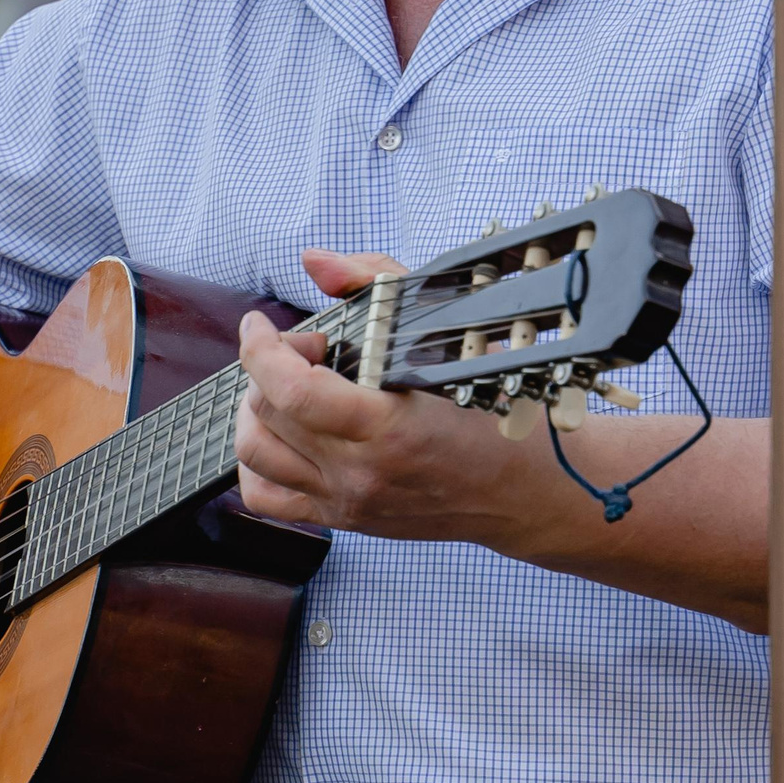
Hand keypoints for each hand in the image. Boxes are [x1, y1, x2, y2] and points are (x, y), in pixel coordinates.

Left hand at [233, 247, 533, 540]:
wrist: (528, 490)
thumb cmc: (494, 409)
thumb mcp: (447, 330)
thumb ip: (374, 283)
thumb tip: (315, 263)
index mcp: (390, 427)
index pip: (293, 390)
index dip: (260, 348)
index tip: (259, 324)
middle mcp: (361, 471)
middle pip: (268, 412)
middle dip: (268, 367)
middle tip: (305, 352)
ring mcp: (348, 500)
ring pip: (255, 454)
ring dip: (254, 411)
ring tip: (284, 389)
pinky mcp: (344, 519)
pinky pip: (266, 499)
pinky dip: (255, 464)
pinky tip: (281, 435)